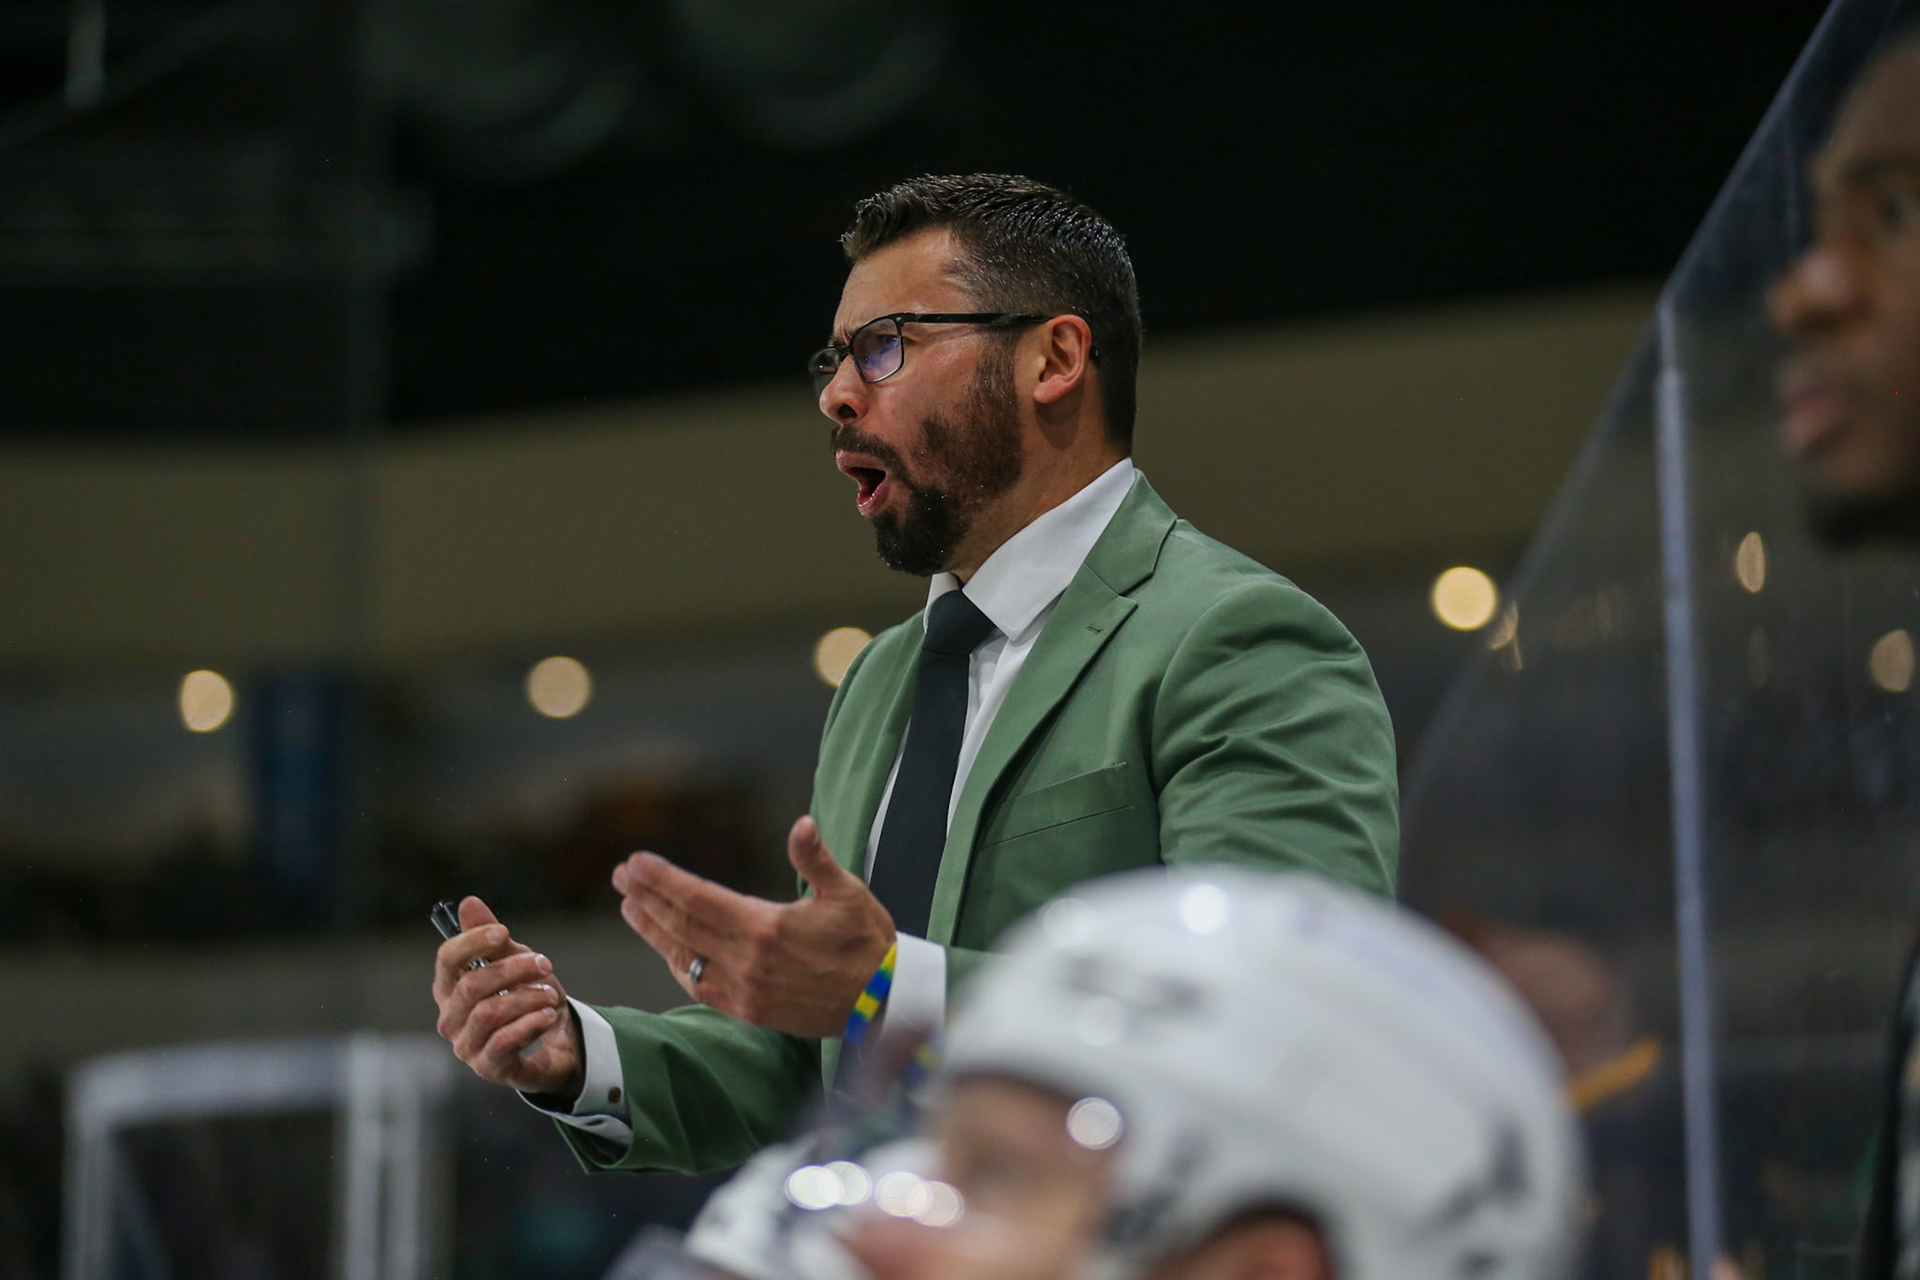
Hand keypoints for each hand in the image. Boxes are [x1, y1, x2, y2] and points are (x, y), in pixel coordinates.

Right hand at [432, 896, 582, 1097]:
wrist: (558, 1040)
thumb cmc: (528, 996)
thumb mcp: (517, 961)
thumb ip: (493, 936)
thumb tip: (468, 902)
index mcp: (450, 989)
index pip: (447, 960)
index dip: (473, 942)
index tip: (504, 932)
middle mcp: (451, 1020)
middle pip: (471, 986)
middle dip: (513, 969)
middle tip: (544, 964)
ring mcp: (468, 1048)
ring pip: (489, 1013)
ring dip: (527, 998)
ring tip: (551, 995)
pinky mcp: (490, 1069)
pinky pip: (505, 1042)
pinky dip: (532, 1023)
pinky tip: (549, 1015)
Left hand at [612, 815, 895, 1037]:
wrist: (883, 1002)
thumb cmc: (868, 941)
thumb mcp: (847, 892)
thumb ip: (816, 858)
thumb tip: (801, 824)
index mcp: (766, 927)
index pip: (697, 898)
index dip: (662, 880)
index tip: (635, 864)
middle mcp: (747, 961)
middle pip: (681, 926)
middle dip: (647, 899)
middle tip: (621, 877)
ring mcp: (745, 990)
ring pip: (684, 958)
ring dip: (654, 932)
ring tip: (630, 908)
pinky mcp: (750, 1012)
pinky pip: (700, 987)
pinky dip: (678, 965)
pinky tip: (666, 950)